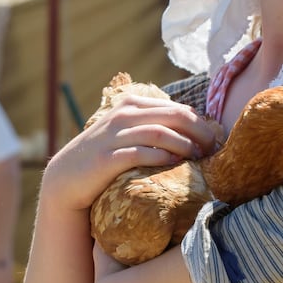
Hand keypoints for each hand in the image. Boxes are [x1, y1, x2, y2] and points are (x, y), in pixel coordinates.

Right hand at [40, 96, 220, 213]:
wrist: (67, 178)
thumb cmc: (106, 157)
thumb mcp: (128, 133)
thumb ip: (153, 126)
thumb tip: (195, 134)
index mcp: (132, 104)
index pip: (177, 108)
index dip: (201, 124)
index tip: (215, 141)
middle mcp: (123, 115)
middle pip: (175, 116)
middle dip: (200, 132)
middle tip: (213, 150)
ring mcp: (114, 136)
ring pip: (160, 133)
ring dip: (185, 145)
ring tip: (198, 158)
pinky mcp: (107, 158)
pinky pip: (141, 153)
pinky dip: (162, 158)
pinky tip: (175, 165)